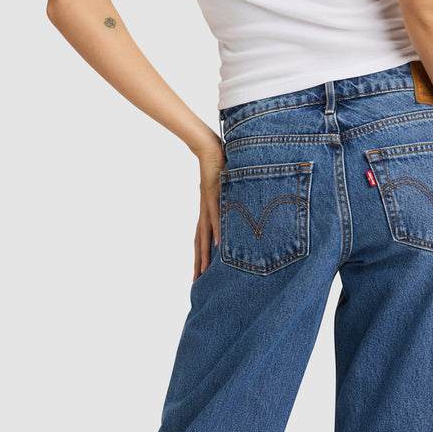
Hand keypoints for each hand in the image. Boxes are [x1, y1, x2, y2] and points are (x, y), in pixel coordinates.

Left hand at [192, 135, 226, 281]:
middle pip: (199, 242)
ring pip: (205, 233)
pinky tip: (218, 242)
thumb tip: (235, 210)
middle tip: (196, 283)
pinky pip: (216, 214)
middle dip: (198, 263)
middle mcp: (205, 211)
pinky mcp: (212, 194)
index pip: (201, 238)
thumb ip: (229, 201)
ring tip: (204, 271)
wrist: (208, 148)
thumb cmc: (217, 167)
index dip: (200, 257)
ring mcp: (208, 203)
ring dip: (205, 254)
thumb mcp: (224, 188)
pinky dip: (217, 229)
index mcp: (206, 211)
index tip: (199, 275)